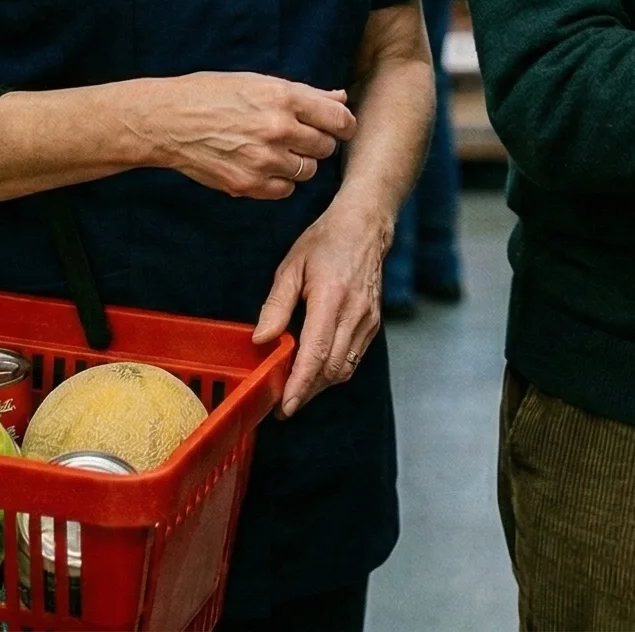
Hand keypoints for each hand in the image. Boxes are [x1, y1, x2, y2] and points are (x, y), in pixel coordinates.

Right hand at [121, 74, 355, 199]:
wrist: (168, 121)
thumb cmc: (211, 94)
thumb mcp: (259, 82)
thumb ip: (305, 94)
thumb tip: (341, 99)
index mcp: (283, 97)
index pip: (339, 119)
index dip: (344, 125)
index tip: (339, 128)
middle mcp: (277, 129)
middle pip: (325, 147)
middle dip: (318, 143)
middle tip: (299, 137)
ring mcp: (263, 159)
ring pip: (307, 171)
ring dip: (299, 163)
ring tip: (276, 151)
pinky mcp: (248, 184)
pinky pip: (285, 190)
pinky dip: (280, 182)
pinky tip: (263, 166)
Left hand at [252, 193, 392, 415]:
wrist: (365, 227)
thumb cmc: (326, 242)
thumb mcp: (291, 267)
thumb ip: (276, 305)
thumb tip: (261, 339)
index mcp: (331, 297)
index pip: (316, 352)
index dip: (300, 384)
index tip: (286, 405)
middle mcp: (354, 313)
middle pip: (331, 369)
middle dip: (307, 391)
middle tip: (282, 404)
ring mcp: (367, 321)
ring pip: (344, 369)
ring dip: (320, 385)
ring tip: (297, 390)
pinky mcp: (373, 324)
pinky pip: (353, 359)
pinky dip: (333, 371)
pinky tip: (316, 370)